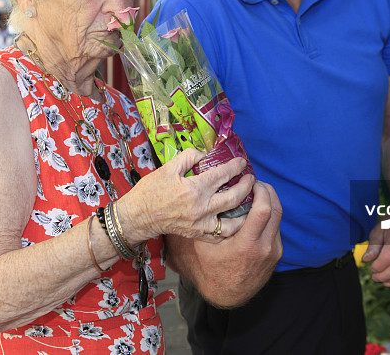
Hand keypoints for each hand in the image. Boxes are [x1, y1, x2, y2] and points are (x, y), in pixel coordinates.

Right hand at [121, 148, 254, 241]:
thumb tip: (205, 154)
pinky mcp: (198, 234)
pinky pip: (221, 234)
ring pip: (233, 221)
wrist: (139, 216)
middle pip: (234, 197)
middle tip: (251, 179)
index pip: (222, 174)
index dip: (235, 166)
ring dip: (245, 210)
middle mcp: (202, 207)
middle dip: (246, 186)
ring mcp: (201, 224)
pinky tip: (236, 219)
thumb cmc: (151, 190)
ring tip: (250, 201)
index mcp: (195, 188)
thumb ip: (189, 157)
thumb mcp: (168, 167)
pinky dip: (232, 228)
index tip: (242, 162)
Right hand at [168, 180, 282, 307]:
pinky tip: (257, 212)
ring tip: (256, 194)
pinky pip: (276, 228)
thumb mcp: (201, 246)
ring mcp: (273, 251)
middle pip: (276, 210)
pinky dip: (269, 216)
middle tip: (256, 183)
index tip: (251, 182)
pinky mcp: (276, 254)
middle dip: (268, 191)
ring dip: (270, 202)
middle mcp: (264, 247)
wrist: (227, 295)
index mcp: (247, 244)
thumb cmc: (210, 269)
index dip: (261, 191)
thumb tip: (196, 199)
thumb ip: (202, 224)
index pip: (264, 211)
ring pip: (278, 218)